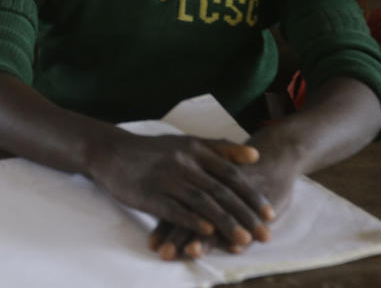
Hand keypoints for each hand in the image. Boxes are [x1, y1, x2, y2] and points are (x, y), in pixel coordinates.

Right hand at [88, 132, 273, 259]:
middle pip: (220, 190)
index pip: (230, 174)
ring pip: (202, 202)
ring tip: (243, 240)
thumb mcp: (186, 141)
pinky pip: (174, 210)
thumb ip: (219, 148)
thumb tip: (254, 156)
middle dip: (245, 214)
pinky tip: (207, 234)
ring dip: (225, 222)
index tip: (269, 214)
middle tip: (264, 234)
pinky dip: (192, 221)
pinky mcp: (149, 194)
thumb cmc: (152, 150)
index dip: (251, 195)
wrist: (111, 151)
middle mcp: (183, 162)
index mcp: (195, 149)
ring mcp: (166, 178)